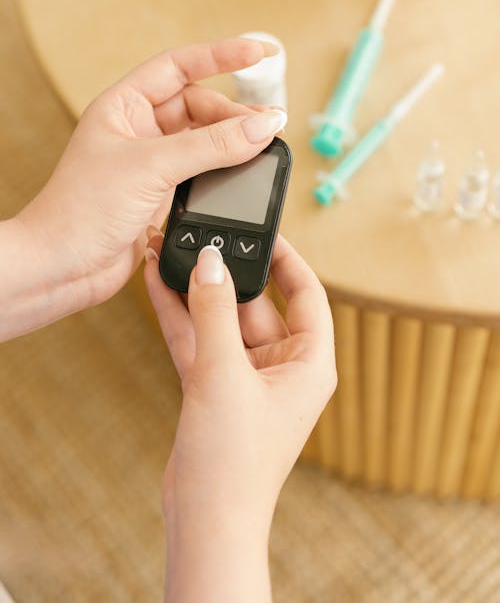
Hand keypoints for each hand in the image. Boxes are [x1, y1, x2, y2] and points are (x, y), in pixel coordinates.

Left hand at [13, 37, 284, 325]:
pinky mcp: (160, 194)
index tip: (260, 52)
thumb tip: (262, 125)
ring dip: (233, 141)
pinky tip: (243, 172)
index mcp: (123, 106)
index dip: (221, 56)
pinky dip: (225, 170)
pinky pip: (202, 171)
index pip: (179, 66)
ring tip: (265, 144)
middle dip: (234, 111)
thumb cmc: (81, 210)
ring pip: (203, 140)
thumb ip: (212, 146)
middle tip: (269, 122)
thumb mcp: (153, 167)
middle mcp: (137, 130)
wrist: (63, 267)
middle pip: (199, 106)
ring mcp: (150, 163)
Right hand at [144, 233, 335, 602]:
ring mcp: (248, 379)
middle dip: (226, 275)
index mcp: (309, 363)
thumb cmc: (233, 461)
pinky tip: (159, 287)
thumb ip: (214, 312)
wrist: (205, 521)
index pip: (307, 294)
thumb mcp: (223, 374)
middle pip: (257, 305)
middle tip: (199, 239)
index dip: (287, 259)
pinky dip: (183, 318)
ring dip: (198, 293)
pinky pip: (203, 342)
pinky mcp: (217, 389)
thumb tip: (209, 262)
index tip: (263, 231)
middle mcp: (283, 368)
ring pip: (223, 322)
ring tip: (169, 252)